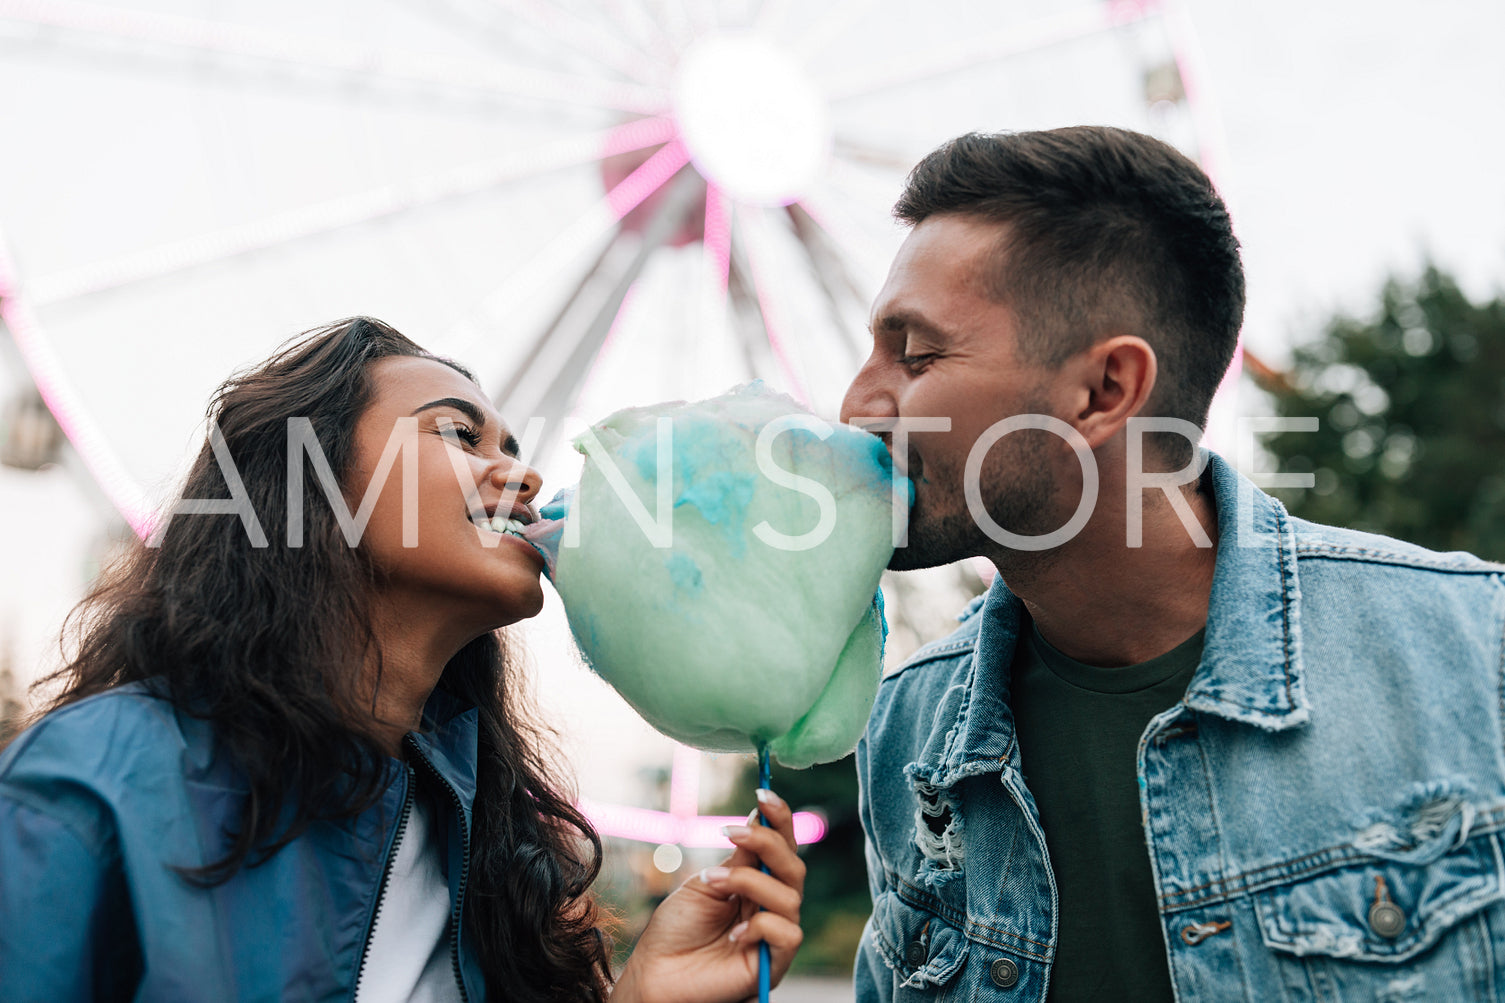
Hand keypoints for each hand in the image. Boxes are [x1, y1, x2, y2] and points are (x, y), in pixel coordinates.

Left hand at [610, 788, 805, 1002]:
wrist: (656, 973)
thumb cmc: (676, 929)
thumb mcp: (705, 884)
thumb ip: (737, 859)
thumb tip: (760, 817)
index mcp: (757, 883)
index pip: (781, 847)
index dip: (779, 819)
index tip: (763, 793)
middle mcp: (771, 905)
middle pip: (793, 866)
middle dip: (767, 842)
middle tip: (730, 831)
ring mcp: (774, 934)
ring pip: (790, 895)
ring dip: (748, 881)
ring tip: (711, 883)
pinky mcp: (774, 964)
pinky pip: (788, 934)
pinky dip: (761, 926)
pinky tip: (732, 934)